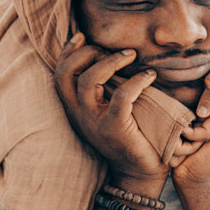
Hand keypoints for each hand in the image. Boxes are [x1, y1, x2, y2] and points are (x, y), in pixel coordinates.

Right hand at [54, 33, 168, 183]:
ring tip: (130, 54)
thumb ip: (105, 89)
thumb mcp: (109, 110)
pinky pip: (122, 96)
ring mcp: (95, 122)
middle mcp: (80, 115)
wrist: (139, 174)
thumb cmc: (129, 136)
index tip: (81, 36)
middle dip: (85, 52)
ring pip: (89, 80)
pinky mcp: (115, 128)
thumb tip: (112, 57)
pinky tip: (149, 75)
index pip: (60, 75)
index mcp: (75, 109)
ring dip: (110, 61)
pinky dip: (136, 81)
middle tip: (108, 48)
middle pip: (67, 73)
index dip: (66, 52)